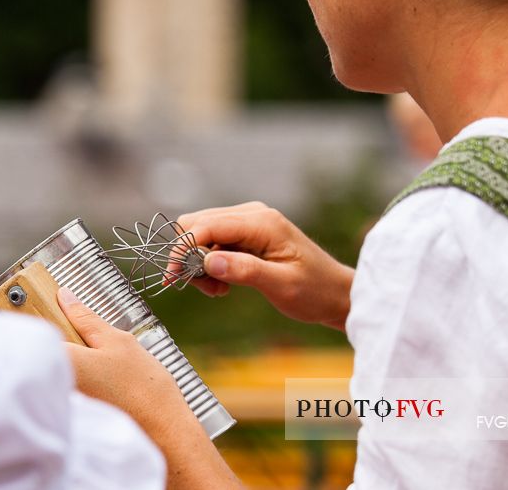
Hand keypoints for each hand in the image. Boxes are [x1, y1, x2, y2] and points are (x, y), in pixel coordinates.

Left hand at [57, 288, 241, 489]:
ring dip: (69, 361)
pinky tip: (103, 384)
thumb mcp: (117, 342)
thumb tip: (64, 297)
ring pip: (56, 370)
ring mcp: (63, 403)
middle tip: (81, 336)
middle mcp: (55, 385)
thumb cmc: (144, 390)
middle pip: (43, 353)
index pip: (34, 332)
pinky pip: (66, 388)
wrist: (164, 435)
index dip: (38, 316)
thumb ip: (86, 318)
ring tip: (99, 364)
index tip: (45, 305)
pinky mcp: (74, 415)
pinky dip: (78, 380)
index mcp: (62, 362)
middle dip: (57, 341)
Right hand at [179, 203, 354, 330]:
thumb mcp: (282, 285)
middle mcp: (251, 214)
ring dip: (199, 263)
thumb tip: (207, 261)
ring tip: (220, 290)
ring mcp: (247, 221)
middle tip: (208, 288)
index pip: (206, 225)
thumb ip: (245, 271)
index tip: (173, 278)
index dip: (183, 250)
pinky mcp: (245, 233)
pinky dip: (209, 263)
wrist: (334, 293)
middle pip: (197, 223)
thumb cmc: (314, 291)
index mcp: (261, 222)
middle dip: (190, 257)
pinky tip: (225, 283)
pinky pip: (212, 242)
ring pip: (201, 233)